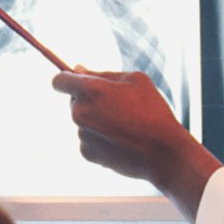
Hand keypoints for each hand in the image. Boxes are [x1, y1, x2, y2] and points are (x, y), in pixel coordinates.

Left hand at [51, 68, 220, 217]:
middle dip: (89, 100)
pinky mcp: (86, 153)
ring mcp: (81, 134)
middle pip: (74, 101)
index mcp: (90, 90)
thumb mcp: (136, 80)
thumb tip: (79, 70)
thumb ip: (104, 73)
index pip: (59, 80)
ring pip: (83, 121)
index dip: (66, 79)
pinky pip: (88, 140)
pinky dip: (100, 139)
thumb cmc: (153, 112)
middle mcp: (79, 112)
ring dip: (97, 120)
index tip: (75, 81)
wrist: (163, 153)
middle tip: (117, 106)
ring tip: (125, 126)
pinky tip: (121, 141)